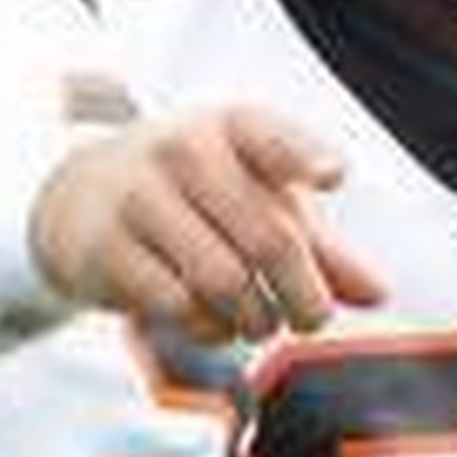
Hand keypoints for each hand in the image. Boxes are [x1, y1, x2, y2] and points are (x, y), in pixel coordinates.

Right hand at [33, 106, 385, 352]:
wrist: (78, 196)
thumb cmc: (193, 196)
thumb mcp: (254, 200)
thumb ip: (318, 244)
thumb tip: (378, 294)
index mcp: (231, 127)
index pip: (271, 136)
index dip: (305, 156)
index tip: (335, 177)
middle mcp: (183, 151)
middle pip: (268, 237)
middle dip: (304, 294)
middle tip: (312, 319)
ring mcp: (140, 197)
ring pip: (224, 281)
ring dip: (256, 319)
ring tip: (259, 323)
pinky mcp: (107, 249)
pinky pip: (178, 305)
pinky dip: (208, 329)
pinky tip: (212, 323)